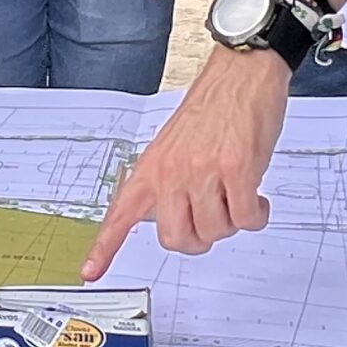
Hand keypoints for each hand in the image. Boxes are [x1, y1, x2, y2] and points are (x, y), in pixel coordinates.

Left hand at [82, 46, 289, 276]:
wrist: (240, 73)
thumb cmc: (212, 109)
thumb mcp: (173, 146)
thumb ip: (168, 182)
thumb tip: (174, 220)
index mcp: (152, 168)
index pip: (121, 213)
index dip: (105, 247)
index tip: (89, 272)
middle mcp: (172, 172)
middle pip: (178, 239)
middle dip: (201, 238)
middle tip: (215, 216)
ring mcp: (203, 172)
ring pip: (215, 232)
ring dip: (233, 222)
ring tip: (239, 195)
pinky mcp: (237, 170)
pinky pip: (245, 219)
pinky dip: (255, 216)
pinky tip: (257, 199)